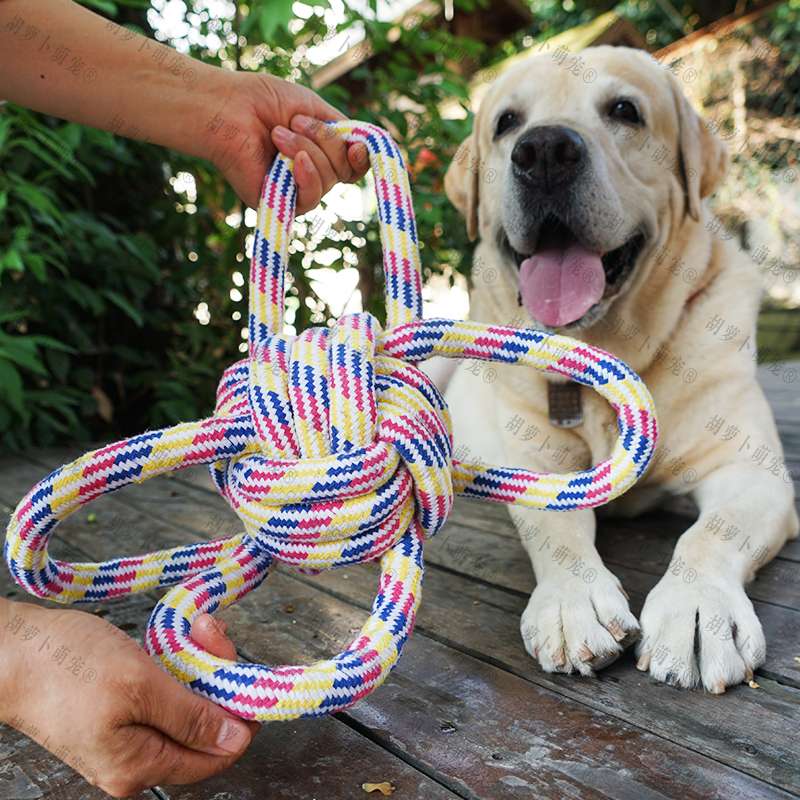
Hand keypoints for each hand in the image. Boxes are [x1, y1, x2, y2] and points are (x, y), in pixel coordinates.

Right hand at [1, 601, 255, 797]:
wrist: (10, 651)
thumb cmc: (66, 665)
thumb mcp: (139, 685)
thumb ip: (190, 717)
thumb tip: (237, 741)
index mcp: (140, 768)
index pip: (220, 751)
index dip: (238, 707)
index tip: (232, 660)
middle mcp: (137, 763)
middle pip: (207, 724)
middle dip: (215, 673)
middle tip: (206, 629)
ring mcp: (129, 739)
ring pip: (190, 704)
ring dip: (197, 663)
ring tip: (189, 628)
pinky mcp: (122, 715)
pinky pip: (167, 695)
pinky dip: (177, 665)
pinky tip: (172, 640)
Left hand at [202, 71, 368, 211]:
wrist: (224, 109)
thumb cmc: (261, 102)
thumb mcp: (311, 107)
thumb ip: (340, 129)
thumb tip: (371, 147)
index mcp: (318, 151)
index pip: (352, 165)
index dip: (361, 158)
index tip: (358, 145)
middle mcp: (309, 174)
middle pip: (344, 170)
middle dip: (325, 142)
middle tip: (294, 121)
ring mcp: (294, 191)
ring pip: (328, 181)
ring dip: (308, 151)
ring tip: (279, 134)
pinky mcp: (279, 205)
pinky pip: (310, 198)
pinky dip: (306, 176)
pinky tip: (292, 160)